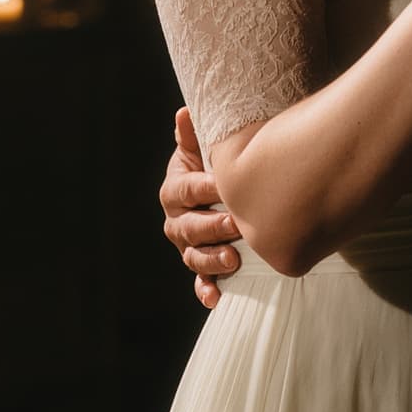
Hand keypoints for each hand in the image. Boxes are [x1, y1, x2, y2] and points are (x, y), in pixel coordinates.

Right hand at [159, 106, 239, 309]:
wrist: (229, 191)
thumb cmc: (217, 166)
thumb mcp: (206, 149)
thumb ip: (195, 136)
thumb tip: (184, 112)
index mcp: (175, 190)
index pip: (185, 189)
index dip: (203, 188)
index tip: (222, 185)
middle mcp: (176, 220)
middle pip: (188, 227)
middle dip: (211, 226)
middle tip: (236, 222)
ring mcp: (188, 246)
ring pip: (193, 256)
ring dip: (211, 260)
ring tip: (232, 259)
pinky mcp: (202, 267)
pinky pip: (200, 281)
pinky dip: (206, 290)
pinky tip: (216, 298)